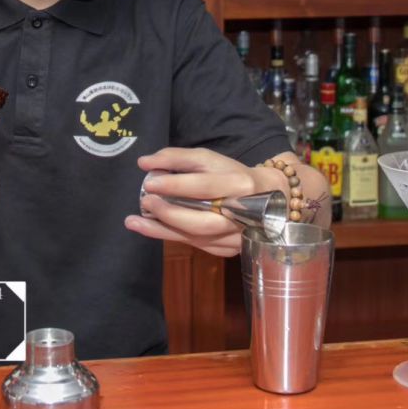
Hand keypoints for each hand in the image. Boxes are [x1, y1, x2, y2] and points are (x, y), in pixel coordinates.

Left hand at [124, 147, 290, 257]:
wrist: (272, 198)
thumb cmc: (233, 174)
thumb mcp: (210, 159)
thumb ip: (178, 158)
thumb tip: (144, 162)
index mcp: (239, 184)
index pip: (204, 186)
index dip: (175, 184)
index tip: (150, 181)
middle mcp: (241, 214)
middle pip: (200, 221)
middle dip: (168, 213)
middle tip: (145, 202)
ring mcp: (237, 237)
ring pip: (196, 238)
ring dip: (162, 231)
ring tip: (135, 221)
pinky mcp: (231, 250)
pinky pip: (197, 245)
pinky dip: (172, 236)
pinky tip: (153, 228)